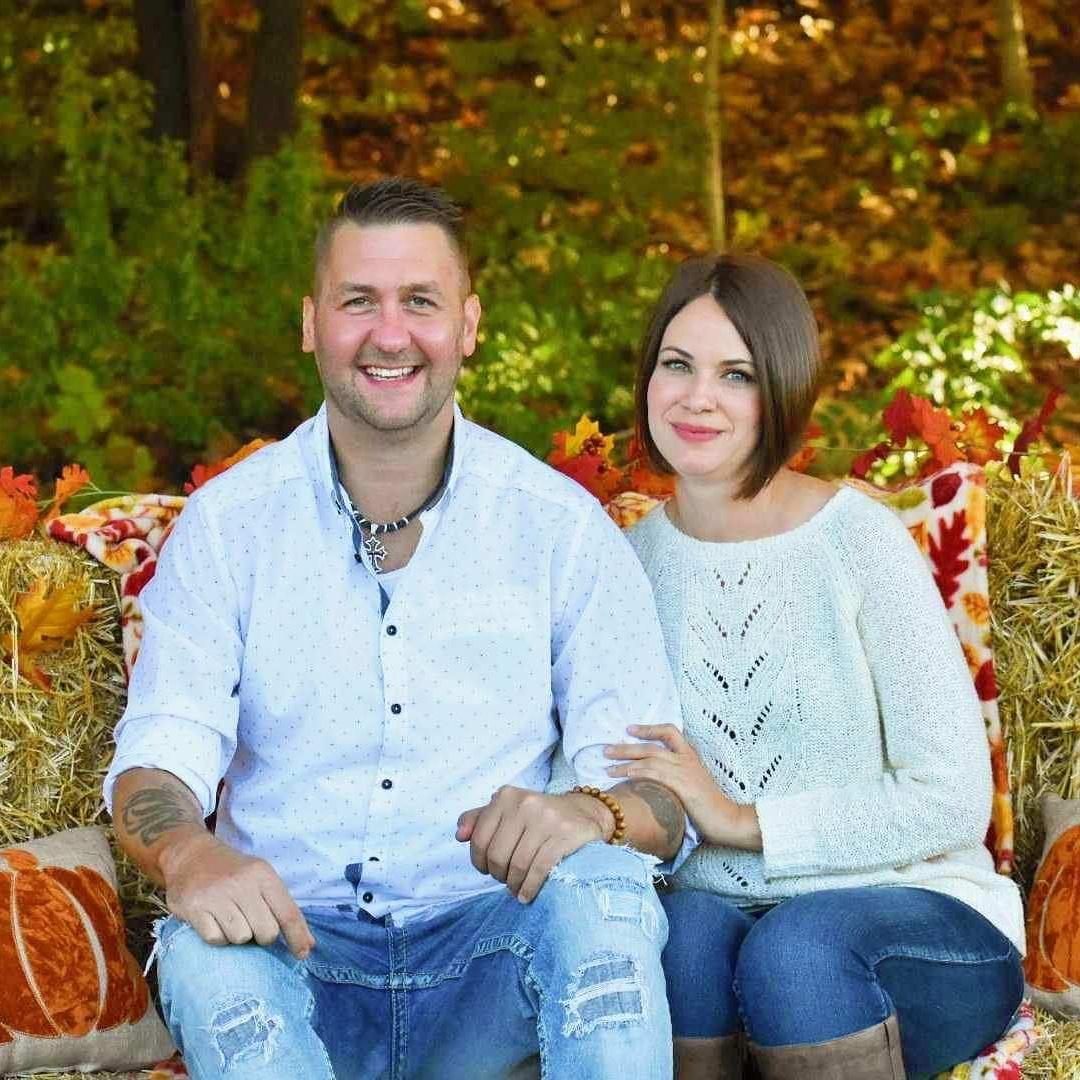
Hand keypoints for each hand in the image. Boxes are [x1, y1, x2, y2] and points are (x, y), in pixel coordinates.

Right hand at [158, 827, 315, 958]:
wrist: (190, 855)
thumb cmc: (232, 871)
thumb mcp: (260, 877)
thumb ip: (282, 907)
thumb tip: (307, 945)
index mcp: (263, 875)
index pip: (287, 913)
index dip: (298, 937)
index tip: (302, 954)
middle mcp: (242, 884)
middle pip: (266, 932)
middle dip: (262, 936)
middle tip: (252, 924)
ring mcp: (217, 896)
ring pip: (241, 938)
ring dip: (238, 937)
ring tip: (231, 920)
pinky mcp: (195, 908)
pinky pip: (216, 939)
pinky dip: (218, 937)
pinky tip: (214, 922)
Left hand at [456, 786, 607, 902]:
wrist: (583, 813)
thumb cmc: (537, 818)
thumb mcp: (507, 811)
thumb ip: (478, 820)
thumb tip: (459, 836)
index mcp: (506, 796)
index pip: (479, 839)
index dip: (479, 862)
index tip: (487, 870)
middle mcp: (525, 803)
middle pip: (498, 855)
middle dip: (498, 875)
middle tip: (505, 880)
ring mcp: (547, 818)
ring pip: (518, 864)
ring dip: (514, 885)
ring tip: (516, 890)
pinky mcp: (565, 835)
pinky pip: (540, 869)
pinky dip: (529, 887)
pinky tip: (527, 894)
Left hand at [605, 724, 761, 850]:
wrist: (727, 819)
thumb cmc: (709, 806)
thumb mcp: (694, 783)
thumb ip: (677, 775)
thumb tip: (653, 778)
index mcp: (690, 756)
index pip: (670, 731)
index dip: (648, 728)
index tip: (630, 729)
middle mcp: (686, 759)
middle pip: (651, 746)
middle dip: (626, 747)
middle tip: (606, 749)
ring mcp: (683, 770)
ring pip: (648, 758)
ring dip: (624, 761)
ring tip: (607, 766)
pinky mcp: (681, 784)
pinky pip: (653, 773)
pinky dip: (635, 772)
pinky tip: (622, 776)